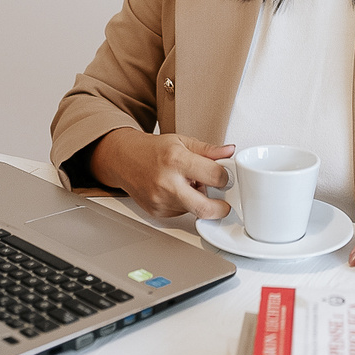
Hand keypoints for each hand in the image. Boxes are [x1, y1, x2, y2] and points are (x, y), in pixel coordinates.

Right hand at [89, 128, 234, 219]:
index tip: (226, 177)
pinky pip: (181, 213)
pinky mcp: (157, 213)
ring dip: (200, 201)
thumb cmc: (152, 149)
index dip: (225, 177)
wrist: (125, 159)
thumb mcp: (182, 141)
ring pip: (193, 210)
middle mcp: (167, 183)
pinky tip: (178, 190)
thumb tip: (229, 152)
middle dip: (220, 208)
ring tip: (191, 184)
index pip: (213, 176)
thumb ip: (208, 150)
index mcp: (176, 160)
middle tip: (225, 203)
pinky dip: (186, 204)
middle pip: (204, 207)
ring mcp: (161, 201)